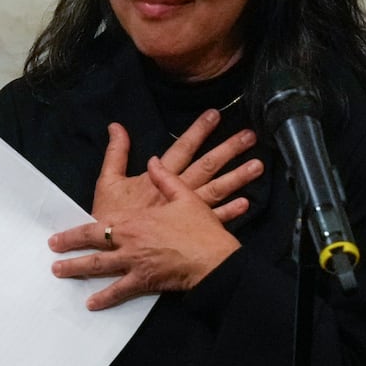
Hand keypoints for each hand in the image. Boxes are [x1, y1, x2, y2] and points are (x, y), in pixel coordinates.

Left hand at [50, 157, 239, 309]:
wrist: (215, 258)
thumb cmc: (200, 227)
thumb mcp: (184, 196)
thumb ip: (164, 178)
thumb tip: (152, 161)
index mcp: (134, 221)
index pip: (97, 225)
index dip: (75, 231)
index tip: (58, 236)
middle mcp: (129, 242)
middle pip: (92, 245)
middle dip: (69, 248)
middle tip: (51, 255)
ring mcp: (135, 263)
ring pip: (100, 268)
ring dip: (78, 271)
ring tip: (61, 274)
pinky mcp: (145, 281)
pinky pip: (120, 291)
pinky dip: (105, 298)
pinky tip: (91, 303)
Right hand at [91, 111, 260, 223]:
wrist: (111, 251)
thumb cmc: (109, 216)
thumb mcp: (107, 181)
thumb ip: (115, 153)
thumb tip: (116, 126)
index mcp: (157, 177)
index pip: (182, 148)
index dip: (198, 131)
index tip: (215, 115)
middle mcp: (176, 192)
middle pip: (206, 166)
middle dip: (228, 150)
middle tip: (249, 136)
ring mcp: (185, 212)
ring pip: (215, 191)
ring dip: (237, 178)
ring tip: (257, 165)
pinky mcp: (189, 231)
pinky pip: (214, 220)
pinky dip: (230, 212)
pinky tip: (246, 203)